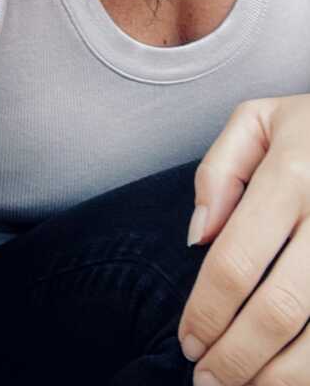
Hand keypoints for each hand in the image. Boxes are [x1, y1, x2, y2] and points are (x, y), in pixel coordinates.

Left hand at [178, 95, 309, 383]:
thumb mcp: (260, 120)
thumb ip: (219, 171)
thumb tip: (197, 237)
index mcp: (291, 175)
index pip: (235, 261)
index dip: (206, 312)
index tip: (188, 342)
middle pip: (278, 309)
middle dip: (236, 356)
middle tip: (208, 381)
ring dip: (279, 377)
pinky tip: (291, 380)